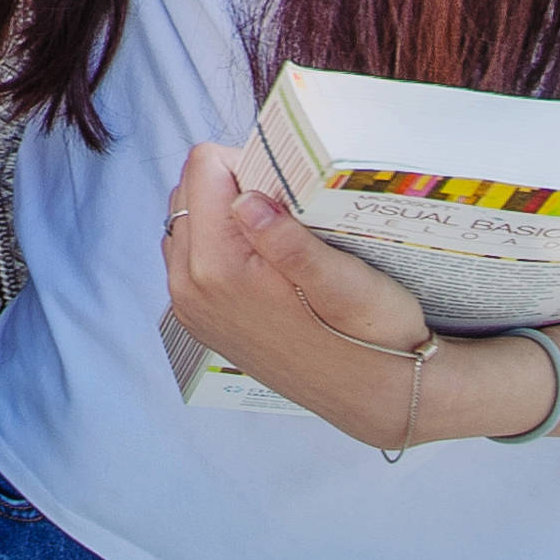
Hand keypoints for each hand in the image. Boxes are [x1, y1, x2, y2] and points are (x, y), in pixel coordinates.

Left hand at [161, 143, 442, 445]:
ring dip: (223, 213)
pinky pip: (189, 253)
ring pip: (186, 219)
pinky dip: (218, 242)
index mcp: (217, 268)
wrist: (373, 395)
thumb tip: (243, 199)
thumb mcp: (346, 281)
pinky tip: (262, 261)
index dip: (249, 164)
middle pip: (189, 190)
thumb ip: (288, 240)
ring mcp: (189, 306)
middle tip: (286, 214)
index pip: (203, 167)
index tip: (287, 190)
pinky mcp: (198, 317)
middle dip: (233, 186)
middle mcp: (189, 287)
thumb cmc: (371, 335)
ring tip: (277, 239)